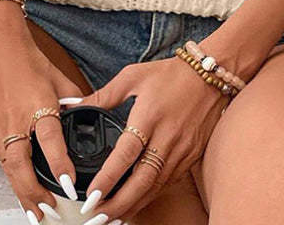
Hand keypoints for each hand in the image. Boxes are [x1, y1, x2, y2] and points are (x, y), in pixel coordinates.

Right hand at [0, 7, 86, 222]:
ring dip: (21, 192)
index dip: (60, 164)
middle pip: (21, 165)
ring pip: (8, 167)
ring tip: (35, 212)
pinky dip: (11, 176)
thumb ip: (72, 97)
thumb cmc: (26, 56)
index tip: (70, 184)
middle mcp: (15, 118)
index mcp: (37, 103)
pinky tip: (20, 188)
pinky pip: (1, 157)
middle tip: (49, 212)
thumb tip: (85, 112)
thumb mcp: (56, 75)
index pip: (50, 140)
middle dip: (34, 193)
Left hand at [74, 55, 230, 223]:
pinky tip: (137, 202)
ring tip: (112, 217)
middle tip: (96, 216)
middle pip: (142, 180)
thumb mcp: (132, 76)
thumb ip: (103, 95)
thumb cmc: (170, 74)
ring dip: (133, 205)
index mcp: (148, 116)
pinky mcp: (191, 155)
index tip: (90, 196)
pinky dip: (151, 195)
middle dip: (118, 204)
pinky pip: (169, 181)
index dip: (107, 178)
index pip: (126, 154)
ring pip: (156, 186)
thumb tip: (74, 104)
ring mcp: (182, 149)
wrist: (208, 75)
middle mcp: (166, 136)